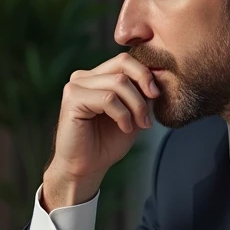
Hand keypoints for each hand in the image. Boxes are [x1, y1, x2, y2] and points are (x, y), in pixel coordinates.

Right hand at [43, 54, 159, 210]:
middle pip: (122, 65)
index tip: (157, 95)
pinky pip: (108, 99)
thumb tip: (157, 77)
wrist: (87, 168)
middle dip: (143, 87)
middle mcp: (83, 77)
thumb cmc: (107, 143)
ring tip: (137, 125)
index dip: (145, 74)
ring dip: (135, 106)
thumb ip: (141, 94)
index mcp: (96, 77)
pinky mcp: (72, 98)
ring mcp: (76, 85)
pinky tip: (124, 127)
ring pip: (118, 83)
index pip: (125, 61)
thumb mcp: (132, 114)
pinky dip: (122, 115)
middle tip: (149, 111)